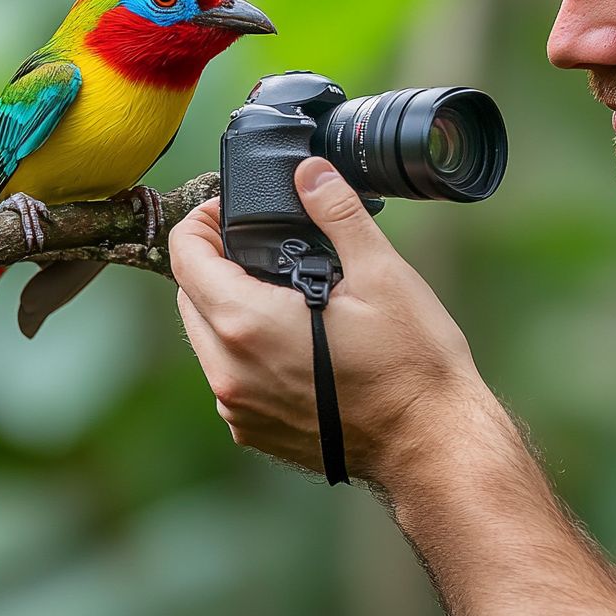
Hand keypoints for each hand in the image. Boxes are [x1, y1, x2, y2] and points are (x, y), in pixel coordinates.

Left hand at [169, 157, 482, 483]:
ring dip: (227, 308)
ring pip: (206, 340)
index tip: (233, 211)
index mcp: (247, 324)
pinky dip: (245, 351)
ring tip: (282, 291)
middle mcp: (229, 372)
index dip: (203, 222)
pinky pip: (228, 377)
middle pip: (188, 297)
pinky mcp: (254, 431)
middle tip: (261, 243)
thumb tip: (310, 172)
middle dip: (213, 262)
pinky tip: (294, 340)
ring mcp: (238, 408)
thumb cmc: (411, 364)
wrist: (430, 443)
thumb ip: (335, 213)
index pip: (185, 256)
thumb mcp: (380, 273)